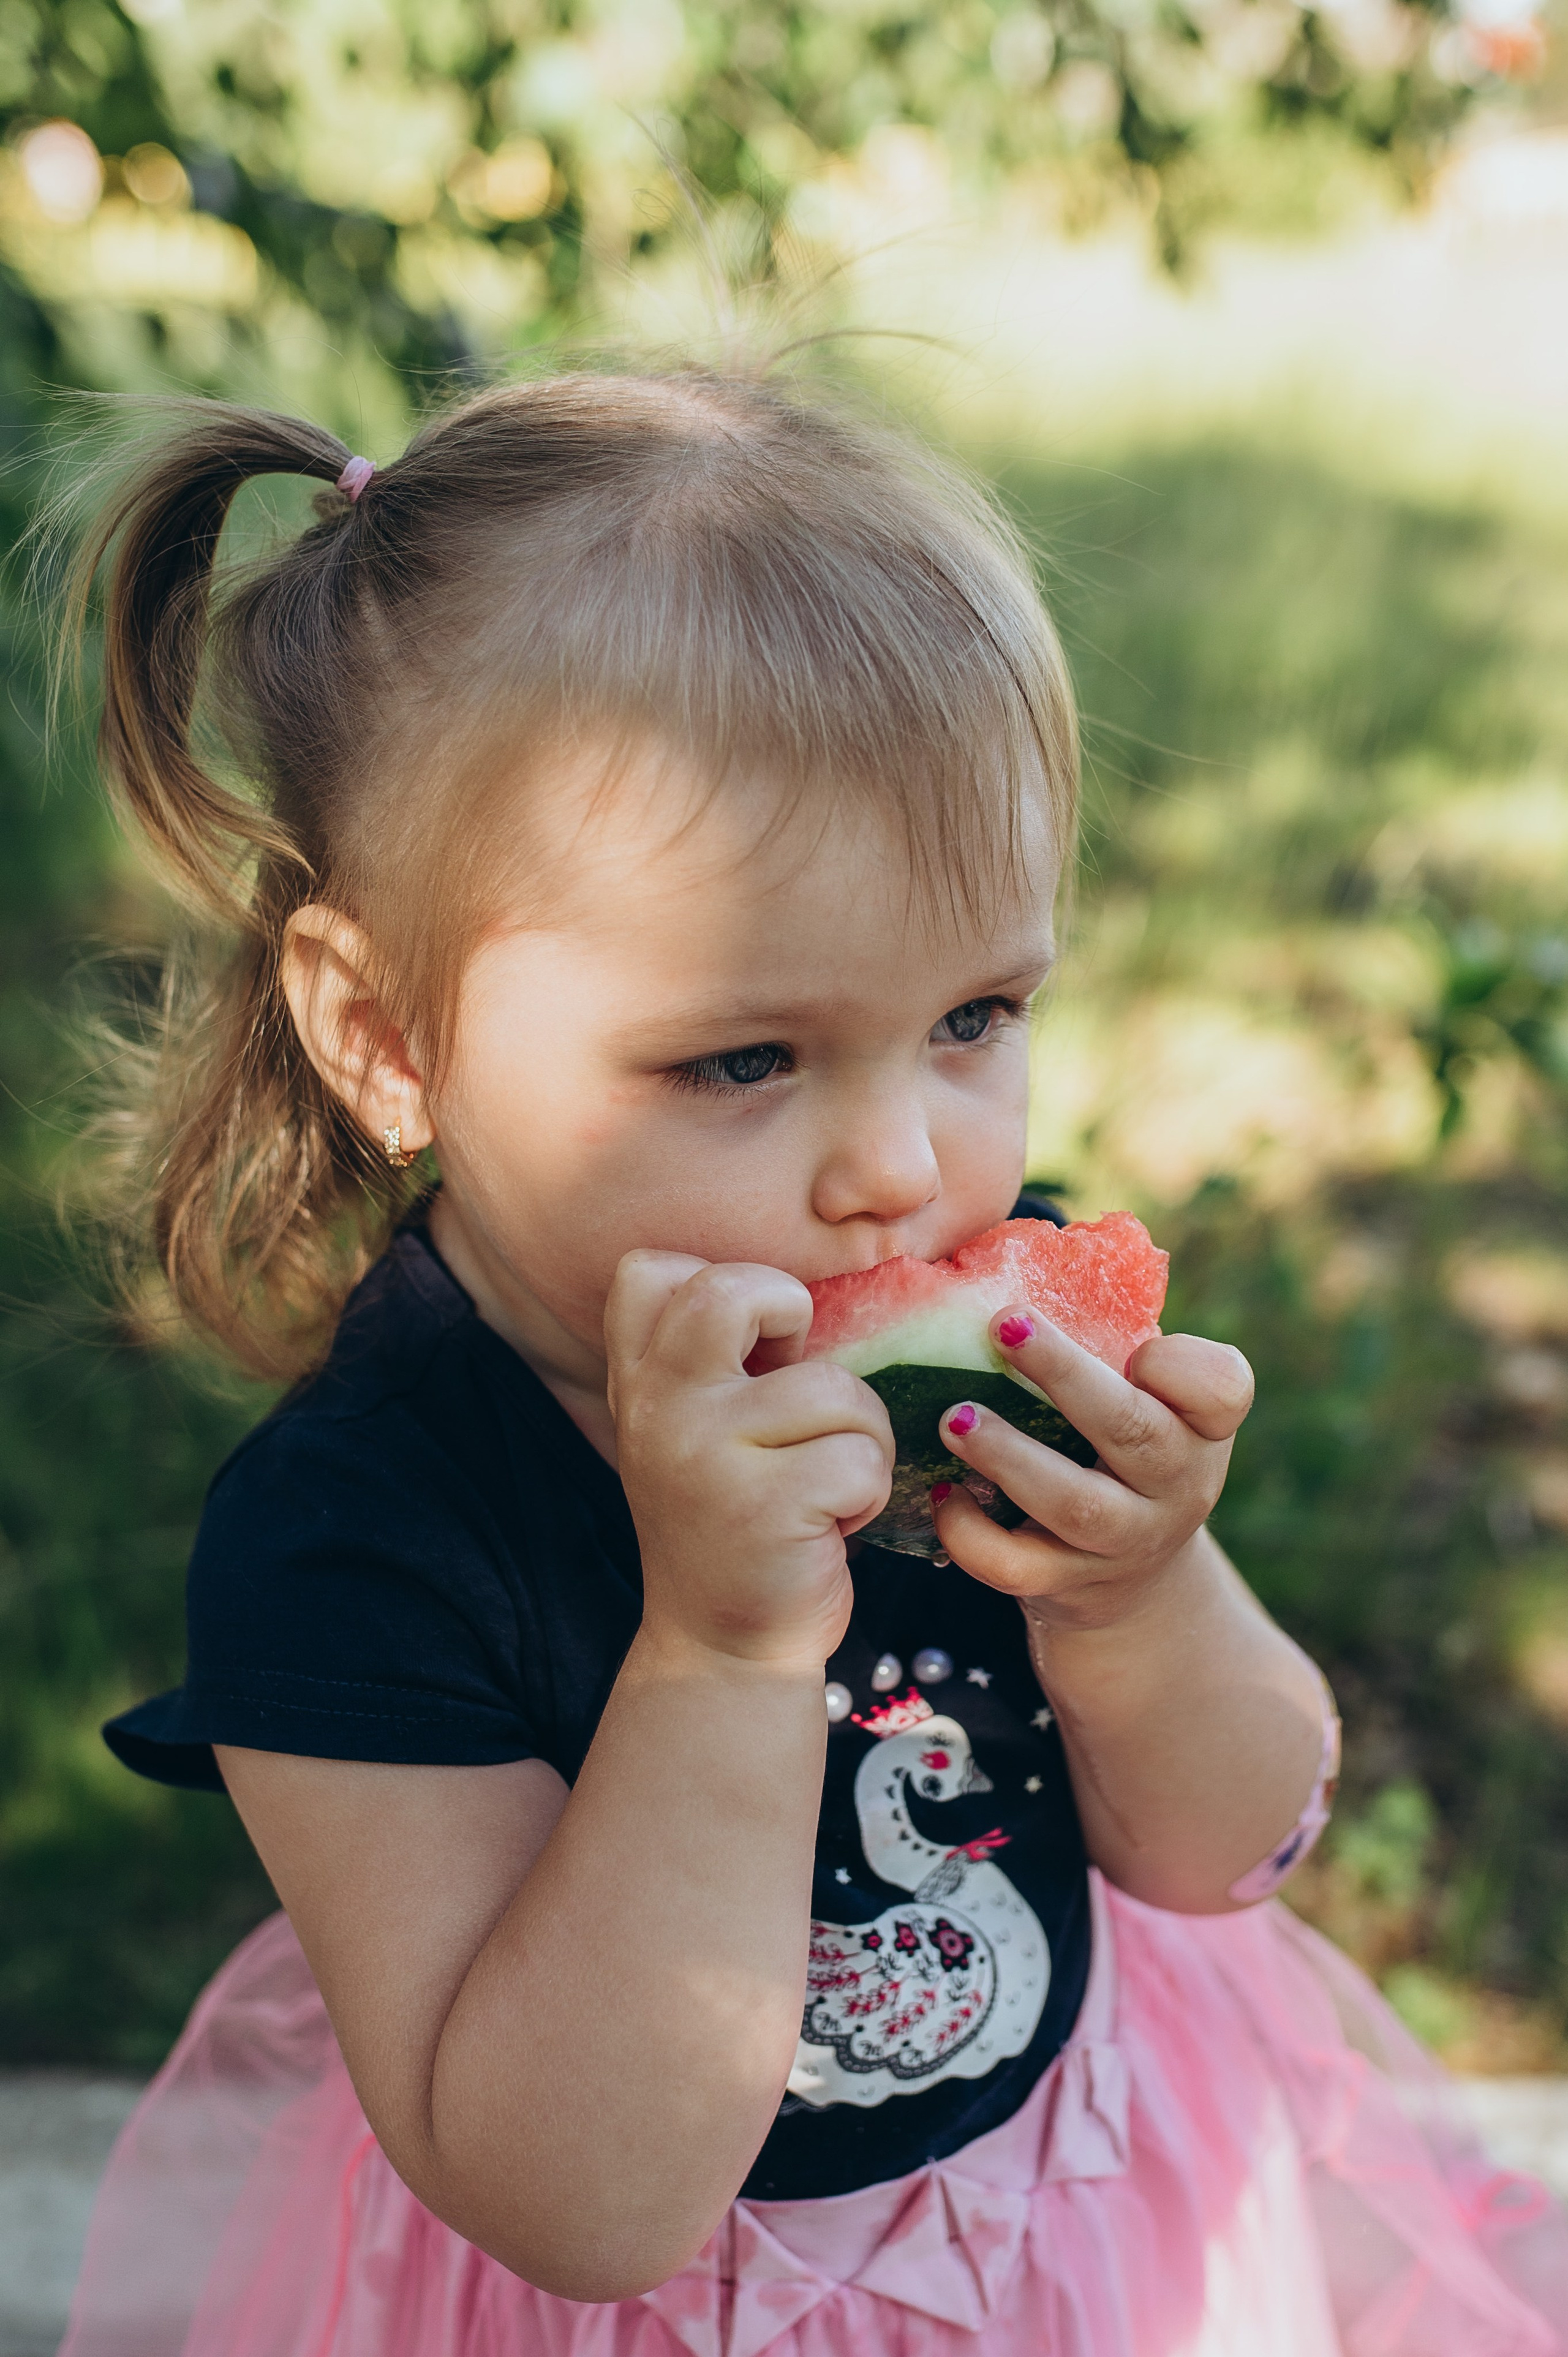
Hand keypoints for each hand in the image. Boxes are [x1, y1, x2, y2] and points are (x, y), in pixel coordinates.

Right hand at [605, 1252, 893, 1668]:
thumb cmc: (737, 1520)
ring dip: (861, 1438)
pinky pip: (862, 1458)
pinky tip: (833, 1524)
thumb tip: (811, 1286)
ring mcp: (704, 1457)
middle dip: (792, 1316)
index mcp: (640, 1381)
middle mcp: (657, 1409)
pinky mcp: (764, 1507)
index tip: (756, 1344)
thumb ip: (720, 1357)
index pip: (651, 1271)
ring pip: (836, 1389)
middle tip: (801, 1379)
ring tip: (826, 1483)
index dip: (730, 1283)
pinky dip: (871, 1491)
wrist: (722, 1647)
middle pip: (731, 1293)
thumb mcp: (697, 1428)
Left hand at [930, 1312, 1253, 1632]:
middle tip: (1003, 1325)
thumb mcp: (1141, 1397)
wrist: (1134, 1577)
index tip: (1137, 1349)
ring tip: (955, 1418)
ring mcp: (1125, 1542)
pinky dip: (973, 1533)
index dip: (1179, 1367)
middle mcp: (1176, 1485)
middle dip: (1066, 1376)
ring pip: (1076, 1505)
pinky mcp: (1069, 1585)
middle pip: (1132, 1431)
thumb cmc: (1118, 1445)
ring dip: (1009, 1457)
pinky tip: (940, 1492)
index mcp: (1200, 1425)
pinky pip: (1020, 1568)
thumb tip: (985, 1253)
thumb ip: (1103, 1339)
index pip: (1221, 1389)